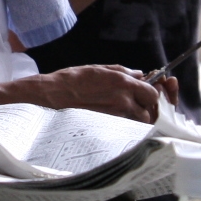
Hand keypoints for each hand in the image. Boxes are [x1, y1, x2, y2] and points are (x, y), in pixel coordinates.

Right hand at [0, 65, 160, 122]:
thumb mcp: (97, 69)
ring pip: (138, 125)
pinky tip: (111, 122)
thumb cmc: (70, 80)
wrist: (48, 97)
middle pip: (149, 113)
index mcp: (122, 83)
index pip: (152, 93)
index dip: (150, 95)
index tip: (145, 95)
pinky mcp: (106, 129)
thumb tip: (139, 75)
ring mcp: (114, 117)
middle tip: (135, 107)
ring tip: (121, 116)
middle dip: (145, 110)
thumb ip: (122, 72)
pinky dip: (123, 128)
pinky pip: (123, 131)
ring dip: (135, 121)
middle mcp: (122, 101)